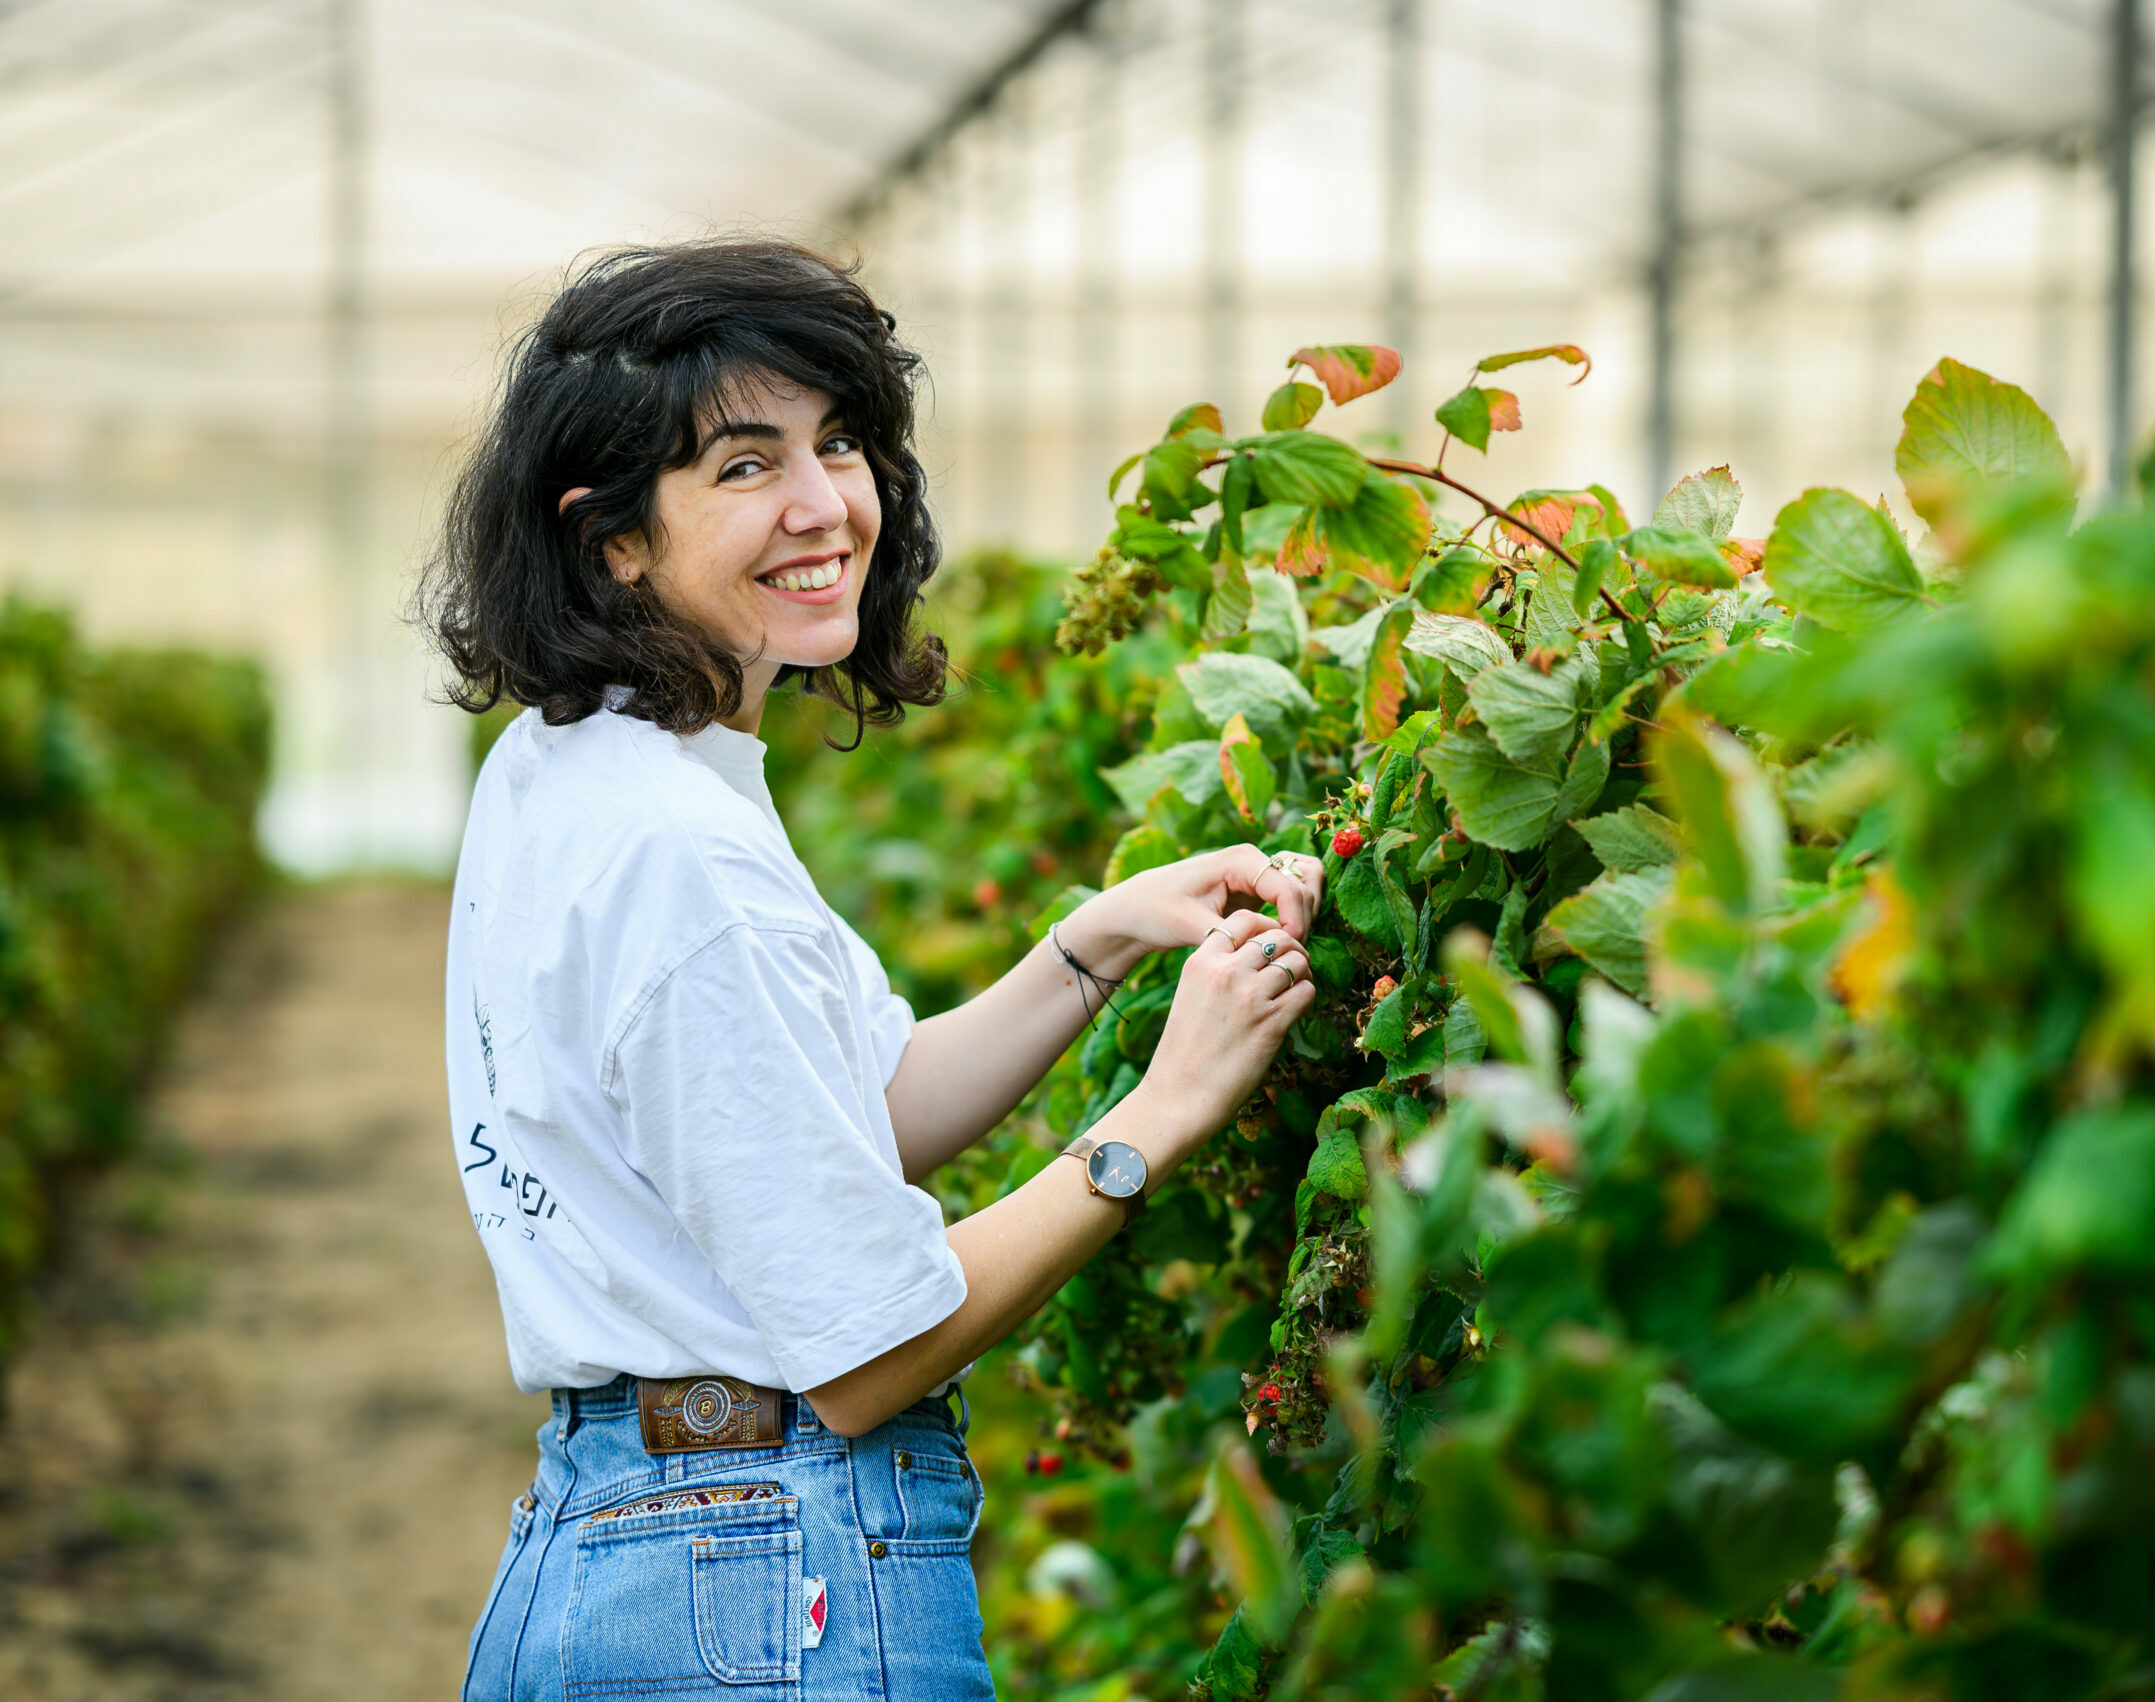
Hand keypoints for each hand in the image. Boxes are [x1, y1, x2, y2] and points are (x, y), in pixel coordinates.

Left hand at [1061, 845, 1325, 979]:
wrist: (1134, 910)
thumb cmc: (1155, 911)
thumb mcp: (1188, 925)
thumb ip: (1231, 934)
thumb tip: (1268, 946)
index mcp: (1240, 860)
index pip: (1290, 886)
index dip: (1296, 919)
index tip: (1289, 947)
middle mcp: (1253, 861)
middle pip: (1306, 881)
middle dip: (1307, 914)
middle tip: (1292, 947)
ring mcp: (1257, 875)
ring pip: (1305, 886)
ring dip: (1306, 914)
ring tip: (1289, 945)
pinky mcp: (1255, 892)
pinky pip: (1291, 900)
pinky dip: (1295, 917)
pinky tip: (1281, 943)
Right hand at [1137, 907, 1317, 1146]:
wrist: (1178, 1096)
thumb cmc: (1183, 1053)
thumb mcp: (1189, 996)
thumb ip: (1216, 972)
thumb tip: (1256, 961)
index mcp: (1201, 962)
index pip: (1244, 920)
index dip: (1266, 928)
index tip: (1271, 947)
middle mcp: (1226, 972)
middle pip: (1277, 937)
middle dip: (1291, 949)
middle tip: (1291, 969)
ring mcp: (1250, 996)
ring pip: (1297, 961)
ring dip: (1302, 974)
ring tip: (1295, 991)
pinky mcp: (1271, 1023)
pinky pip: (1306, 991)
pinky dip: (1307, 998)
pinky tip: (1295, 1012)